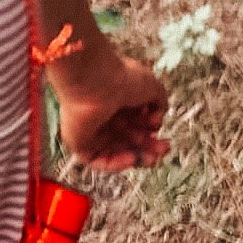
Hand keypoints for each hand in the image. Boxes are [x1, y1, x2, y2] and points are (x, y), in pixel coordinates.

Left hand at [49, 37, 169, 172]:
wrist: (95, 81)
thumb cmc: (120, 79)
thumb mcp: (152, 86)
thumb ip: (159, 103)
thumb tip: (158, 117)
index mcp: (115, 99)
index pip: (133, 121)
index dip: (150, 129)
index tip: (160, 132)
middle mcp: (102, 114)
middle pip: (127, 138)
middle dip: (148, 146)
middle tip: (163, 150)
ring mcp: (90, 129)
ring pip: (116, 152)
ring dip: (137, 157)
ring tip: (153, 159)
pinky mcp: (79, 142)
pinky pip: (98, 160)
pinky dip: (117, 163)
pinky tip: (131, 159)